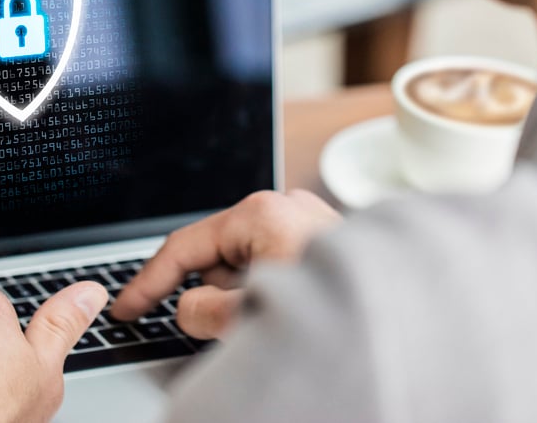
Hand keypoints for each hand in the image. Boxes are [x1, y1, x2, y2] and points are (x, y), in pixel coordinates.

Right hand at [110, 190, 339, 339]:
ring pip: (250, 265)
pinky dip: (272, 295)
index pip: (184, 246)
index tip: (126, 308)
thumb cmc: (341, 307)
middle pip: (218, 255)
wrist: (409, 315)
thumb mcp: (251, 315)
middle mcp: (285, 208)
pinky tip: (292, 317)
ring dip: (246, 298)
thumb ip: (205, 311)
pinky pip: (279, 268)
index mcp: (260, 213)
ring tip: (272, 322)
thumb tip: (192, 308)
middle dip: (212, 295)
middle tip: (225, 327)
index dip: (149, 282)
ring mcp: (309, 223)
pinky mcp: (328, 243)